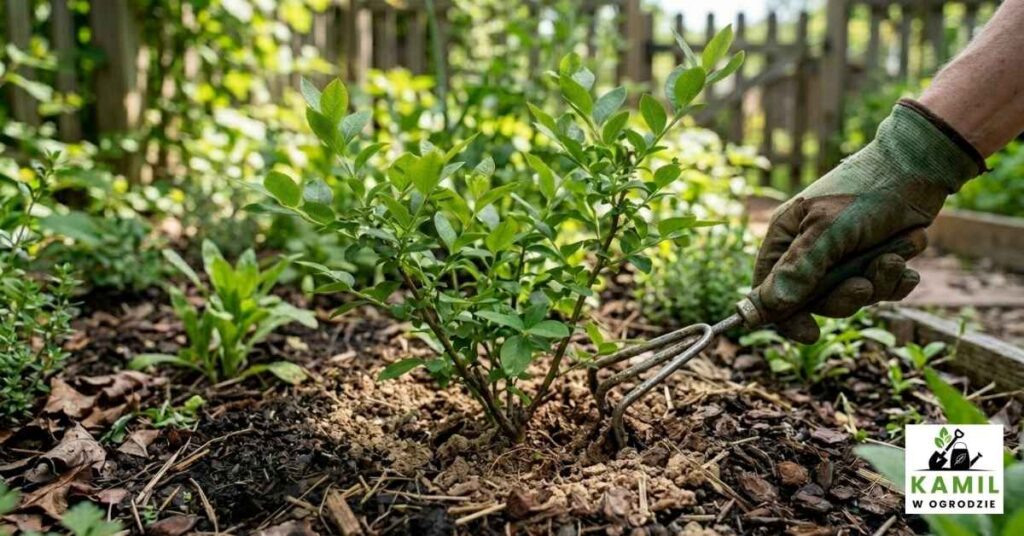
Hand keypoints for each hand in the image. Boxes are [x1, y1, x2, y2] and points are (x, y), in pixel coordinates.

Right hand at [749, 101, 983, 342]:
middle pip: (812, 302)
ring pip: (848, 298)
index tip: (808, 332)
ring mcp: (841, 258)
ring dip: (875, 285)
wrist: (920, 168)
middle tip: (863, 287)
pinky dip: (894, 282)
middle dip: (842, 298)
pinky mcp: (871, 261)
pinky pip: (878, 291)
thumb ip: (800, 269)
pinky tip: (904, 262)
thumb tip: (768, 306)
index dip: (784, 315)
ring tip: (893, 260)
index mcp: (785, 238)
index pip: (768, 290)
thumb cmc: (866, 191)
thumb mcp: (829, 230)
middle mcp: (808, 250)